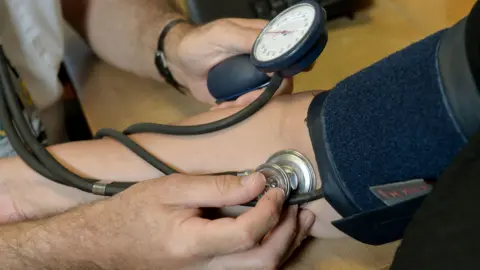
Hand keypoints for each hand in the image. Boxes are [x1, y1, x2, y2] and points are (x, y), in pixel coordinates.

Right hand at [58, 173, 314, 268]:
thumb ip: (218, 186)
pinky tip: (277, 235)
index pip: (248, 233)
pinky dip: (269, 254)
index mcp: (192, 244)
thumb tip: (258, 181)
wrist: (106, 243)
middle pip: (263, 262)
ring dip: (285, 246)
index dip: (270, 209)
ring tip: (300, 220)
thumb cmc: (135, 211)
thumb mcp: (173, 188)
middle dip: (288, 233)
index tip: (276, 186)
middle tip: (297, 207)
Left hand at [164, 18, 293, 103]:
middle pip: (284, 81)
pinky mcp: (246, 95)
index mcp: (265, 41)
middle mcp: (266, 61)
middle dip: (265, 95)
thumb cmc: (200, 43)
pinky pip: (254, 107)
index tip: (278, 82)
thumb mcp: (223, 35)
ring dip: (250, 105)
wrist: (180, 63)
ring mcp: (257, 79)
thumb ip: (249, 39)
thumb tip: (277, 54)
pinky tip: (223, 108)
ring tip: (228, 105)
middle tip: (242, 99)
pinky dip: (240, 111)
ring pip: (270, 98)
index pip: (290, 54)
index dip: (290, 68)